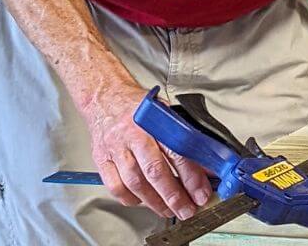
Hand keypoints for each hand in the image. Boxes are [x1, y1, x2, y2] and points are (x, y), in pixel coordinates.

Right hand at [80, 82, 212, 219]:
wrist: (105, 97)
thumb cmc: (137, 106)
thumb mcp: (165, 112)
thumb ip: (183, 137)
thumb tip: (205, 162)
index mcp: (154, 121)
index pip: (177, 151)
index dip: (191, 176)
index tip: (201, 193)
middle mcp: (133, 135)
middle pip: (155, 171)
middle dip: (173, 196)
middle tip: (186, 210)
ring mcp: (116, 148)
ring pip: (135, 182)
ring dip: (154, 202)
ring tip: (168, 210)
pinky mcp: (102, 159)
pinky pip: (116, 187)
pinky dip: (130, 199)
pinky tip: (142, 201)